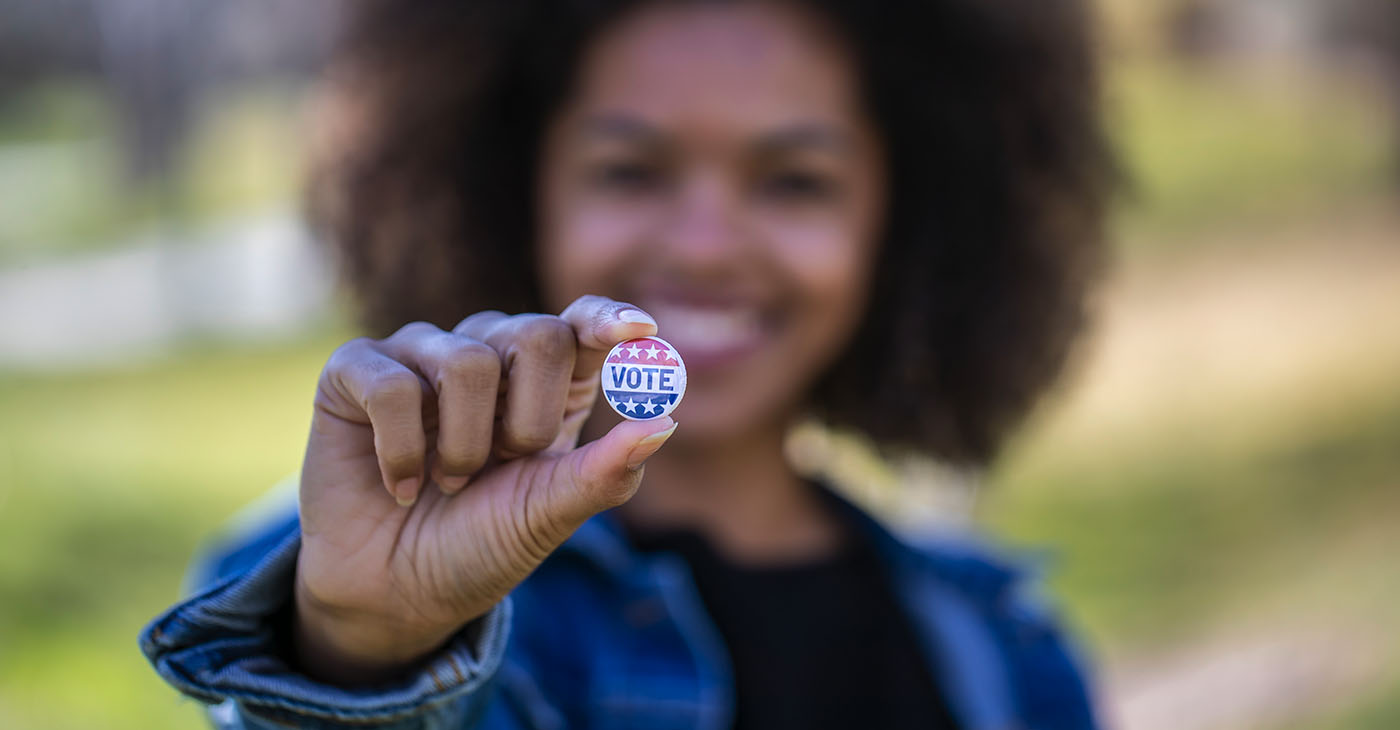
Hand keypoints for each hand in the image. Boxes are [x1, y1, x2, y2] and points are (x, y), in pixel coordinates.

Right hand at [294, 295, 675, 683]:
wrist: (395, 595)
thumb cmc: (480, 545)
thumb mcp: (550, 514)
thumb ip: (605, 472)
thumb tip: (665, 421)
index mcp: (546, 382)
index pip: (581, 324)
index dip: (607, 319)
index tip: (638, 331)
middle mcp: (487, 353)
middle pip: (536, 333)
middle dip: (529, 418)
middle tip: (503, 465)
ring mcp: (420, 355)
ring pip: (466, 362)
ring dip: (464, 448)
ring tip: (449, 484)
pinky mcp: (356, 371)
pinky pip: (394, 385)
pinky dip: (404, 451)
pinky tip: (402, 484)